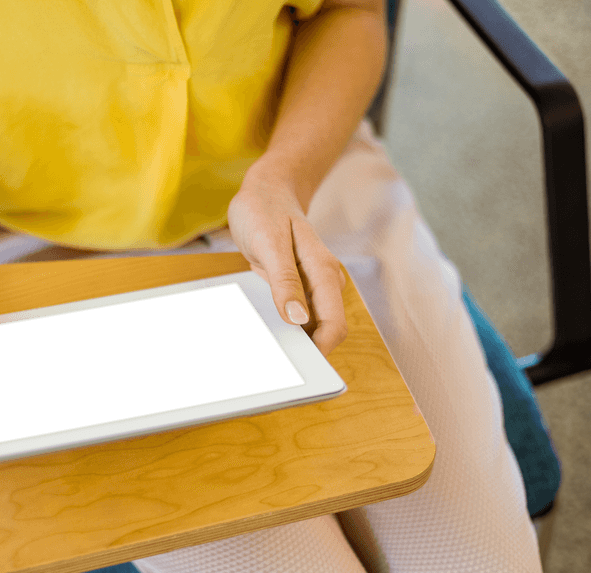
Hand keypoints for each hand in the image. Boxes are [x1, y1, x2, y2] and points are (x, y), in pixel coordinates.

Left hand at [227, 169, 346, 355]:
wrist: (267, 190)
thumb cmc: (266, 209)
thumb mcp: (269, 242)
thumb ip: (284, 279)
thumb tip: (297, 318)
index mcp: (323, 271)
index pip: (334, 324)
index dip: (319, 350)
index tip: (295, 364)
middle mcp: (323, 283)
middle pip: (322, 331)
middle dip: (301, 349)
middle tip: (268, 360)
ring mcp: (310, 287)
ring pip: (307, 327)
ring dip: (288, 338)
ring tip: (257, 344)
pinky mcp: (296, 289)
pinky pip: (292, 316)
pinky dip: (278, 325)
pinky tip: (258, 327)